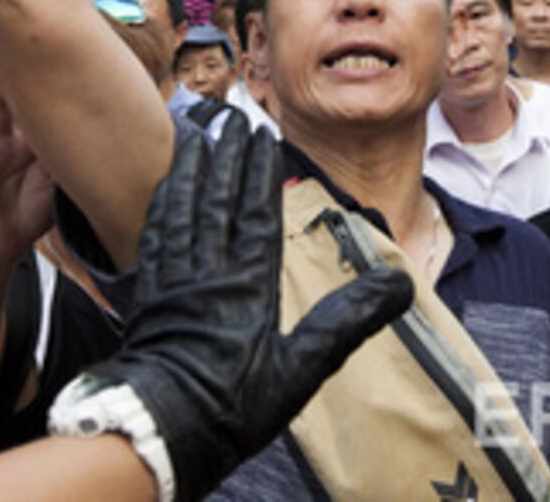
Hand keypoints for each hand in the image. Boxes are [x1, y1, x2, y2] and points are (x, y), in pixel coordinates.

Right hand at [0, 59, 54, 268]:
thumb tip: (88, 130)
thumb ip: (64, 163)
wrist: (2, 247)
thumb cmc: (32, 212)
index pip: (30, 107)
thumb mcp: (55, 188)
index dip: (34, 84)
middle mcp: (3, 141)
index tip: (40, 54)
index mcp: (29, 141)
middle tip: (0, 47)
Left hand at [89, 114, 413, 500]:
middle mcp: (210, 271)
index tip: (265, 138)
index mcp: (248, 284)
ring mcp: (175, 278)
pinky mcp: (149, 292)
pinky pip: (156, 234)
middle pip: (219, 201)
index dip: (261, 173)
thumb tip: (400, 284)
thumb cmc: (236, 405)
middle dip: (229, 158)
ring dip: (194, 170)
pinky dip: (164, 203)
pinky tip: (167, 187)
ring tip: (201, 138)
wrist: (166, 429)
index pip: (257, 213)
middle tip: (234, 120)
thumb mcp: (304, 369)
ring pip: (185, 210)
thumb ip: (349, 322)